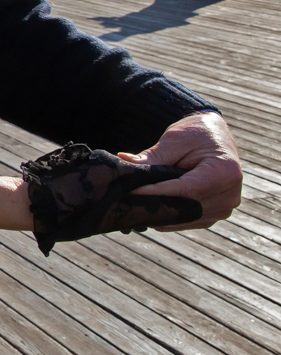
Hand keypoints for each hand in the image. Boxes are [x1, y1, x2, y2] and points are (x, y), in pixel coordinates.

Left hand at [125, 111, 242, 229]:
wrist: (214, 135)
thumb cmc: (195, 133)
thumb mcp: (175, 140)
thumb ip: (153, 156)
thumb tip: (124, 161)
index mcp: (225, 171)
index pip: (185, 189)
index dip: (156, 192)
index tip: (131, 192)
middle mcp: (230, 194)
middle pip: (187, 207)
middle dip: (156, 205)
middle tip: (129, 204)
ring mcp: (226, 207)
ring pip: (187, 218)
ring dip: (162, 215)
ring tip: (137, 208)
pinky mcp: (218, 213)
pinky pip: (191, 221)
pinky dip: (171, 218)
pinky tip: (152, 212)